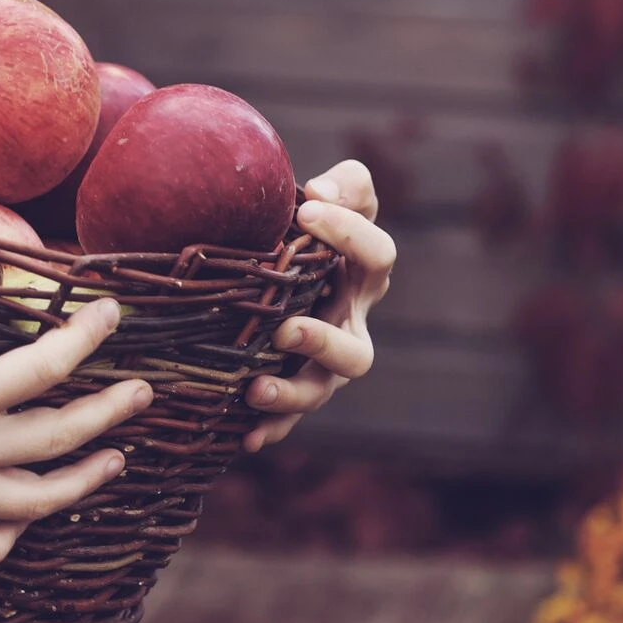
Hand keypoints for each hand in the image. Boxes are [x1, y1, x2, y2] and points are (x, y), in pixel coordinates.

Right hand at [0, 260, 151, 564]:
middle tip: (143, 392)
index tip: (113, 314)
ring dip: (86, 479)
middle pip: (60, 436)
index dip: (86, 337)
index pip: (45, 368)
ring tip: (117, 458)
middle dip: (111, 412)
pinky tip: (32, 508)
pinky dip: (19, 529)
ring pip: (39, 500)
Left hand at [243, 160, 395, 452]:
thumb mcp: (329, 196)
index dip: (349, 234)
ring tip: (255, 389)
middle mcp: (349, 324)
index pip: (376, 256)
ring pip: (321, 390)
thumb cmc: (305, 222)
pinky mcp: (293, 382)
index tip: (306, 209)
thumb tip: (320, 191)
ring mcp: (322, 362)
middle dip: (323, 344)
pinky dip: (271, 429)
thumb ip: (344, 184)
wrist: (272, 257)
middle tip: (285, 330)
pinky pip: (287, 417)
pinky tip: (246, 438)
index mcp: (363, 275)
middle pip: (357, 351)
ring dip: (291, 394)